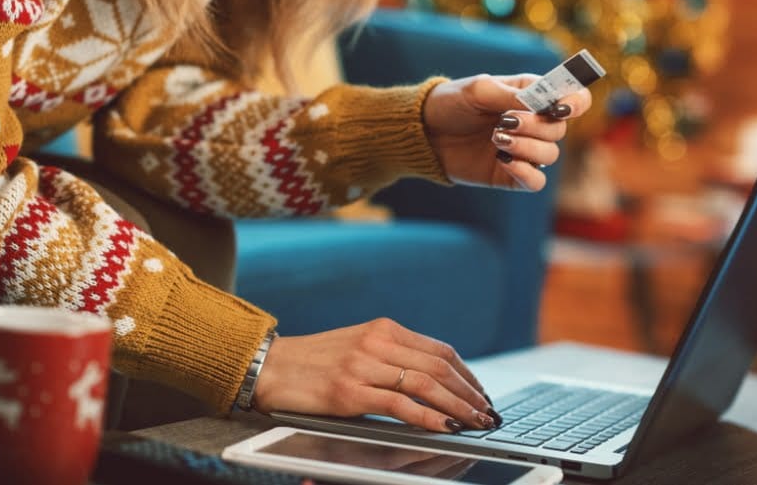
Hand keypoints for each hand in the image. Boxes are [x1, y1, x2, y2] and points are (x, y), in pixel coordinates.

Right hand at [252, 318, 498, 432]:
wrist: (269, 366)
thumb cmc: (313, 362)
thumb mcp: (357, 347)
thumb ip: (392, 356)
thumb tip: (433, 380)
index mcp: (383, 329)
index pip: (440, 350)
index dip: (467, 375)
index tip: (481, 393)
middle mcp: (377, 342)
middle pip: (440, 367)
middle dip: (469, 393)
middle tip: (487, 413)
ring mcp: (364, 366)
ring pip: (426, 385)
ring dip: (457, 406)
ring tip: (474, 422)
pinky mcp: (350, 391)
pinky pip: (400, 405)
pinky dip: (428, 417)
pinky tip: (445, 427)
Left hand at [422, 74, 591, 190]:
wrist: (425, 132)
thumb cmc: (452, 103)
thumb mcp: (478, 90)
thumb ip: (510, 95)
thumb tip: (537, 105)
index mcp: (532, 96)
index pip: (572, 99)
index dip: (575, 102)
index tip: (560, 107)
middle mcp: (534, 124)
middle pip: (560, 129)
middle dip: (535, 126)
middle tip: (504, 122)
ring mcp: (525, 151)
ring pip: (550, 155)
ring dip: (526, 147)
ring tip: (496, 139)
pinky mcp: (512, 175)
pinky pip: (537, 182)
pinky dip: (526, 173)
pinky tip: (504, 161)